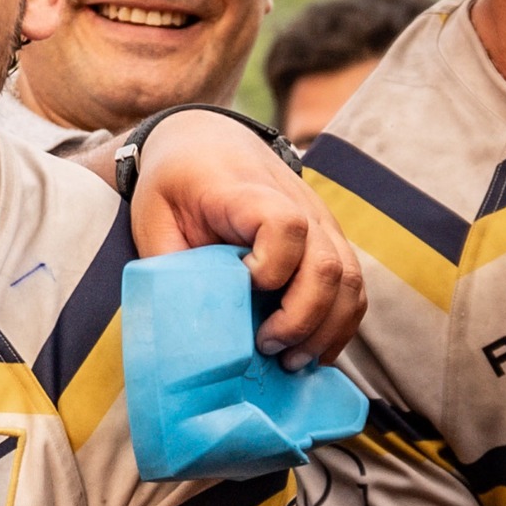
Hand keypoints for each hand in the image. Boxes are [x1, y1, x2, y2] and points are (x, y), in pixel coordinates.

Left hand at [129, 108, 364, 367]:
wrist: (206, 144)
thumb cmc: (175, 184)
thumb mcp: (153, 217)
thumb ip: (169, 264)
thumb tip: (185, 325)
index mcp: (249, 193)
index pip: (285, 226)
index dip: (271, 266)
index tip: (243, 287)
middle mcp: (299, 205)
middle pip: (327, 264)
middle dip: (301, 319)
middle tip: (267, 348)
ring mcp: (321, 223)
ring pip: (350, 280)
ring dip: (326, 329)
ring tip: (291, 361)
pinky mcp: (328, 240)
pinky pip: (352, 285)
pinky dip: (339, 323)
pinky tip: (313, 350)